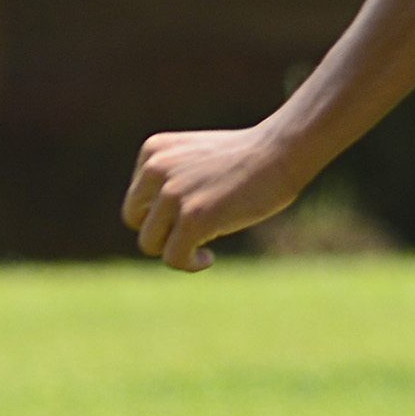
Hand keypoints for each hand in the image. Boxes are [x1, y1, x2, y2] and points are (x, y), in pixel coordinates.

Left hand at [122, 124, 310, 272]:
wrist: (278, 153)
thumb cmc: (246, 159)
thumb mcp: (195, 159)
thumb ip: (171, 181)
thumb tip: (156, 229)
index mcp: (153, 152)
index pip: (136, 199)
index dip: (159, 215)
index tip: (189, 216)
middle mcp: (156, 169)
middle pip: (135, 221)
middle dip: (161, 233)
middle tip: (192, 234)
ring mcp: (173, 194)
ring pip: (150, 243)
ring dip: (177, 250)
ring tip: (204, 247)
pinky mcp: (193, 218)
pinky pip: (173, 257)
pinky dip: (189, 264)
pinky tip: (209, 257)